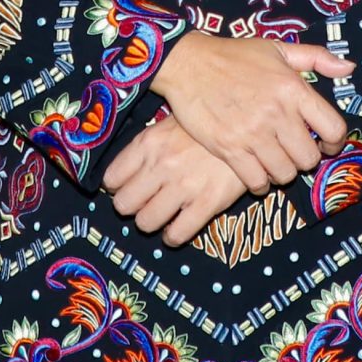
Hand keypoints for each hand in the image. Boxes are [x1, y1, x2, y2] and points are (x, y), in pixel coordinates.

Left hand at [102, 116, 247, 244]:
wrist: (249, 128)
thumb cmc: (206, 128)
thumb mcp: (170, 125)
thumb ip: (146, 148)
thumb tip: (123, 174)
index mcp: (149, 144)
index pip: (112, 179)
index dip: (116, 188)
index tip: (124, 189)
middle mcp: (162, 166)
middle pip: (123, 205)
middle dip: (130, 207)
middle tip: (142, 204)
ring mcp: (184, 186)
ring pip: (146, 223)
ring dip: (150, 223)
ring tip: (160, 216)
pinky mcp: (207, 203)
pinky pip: (177, 234)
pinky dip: (173, 237)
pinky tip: (176, 229)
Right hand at [148, 33, 355, 194]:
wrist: (188, 63)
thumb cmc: (234, 55)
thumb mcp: (278, 47)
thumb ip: (317, 57)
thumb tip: (349, 67)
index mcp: (294, 88)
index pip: (333, 129)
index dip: (335, 143)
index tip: (327, 145)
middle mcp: (277, 113)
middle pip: (309, 158)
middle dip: (305, 159)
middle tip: (294, 153)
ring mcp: (253, 133)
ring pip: (285, 174)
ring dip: (282, 172)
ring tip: (275, 162)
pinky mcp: (229, 148)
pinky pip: (256, 182)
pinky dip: (259, 183)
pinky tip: (256, 172)